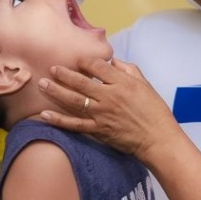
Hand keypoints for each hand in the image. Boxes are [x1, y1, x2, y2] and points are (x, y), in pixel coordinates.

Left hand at [35, 57, 182, 162]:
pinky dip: (59, 120)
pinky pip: (75, 125)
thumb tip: (113, 62)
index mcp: (122, 83)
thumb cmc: (155, 112)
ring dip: (56, 92)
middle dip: (63, 74)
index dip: (84, 61)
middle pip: (81, 82)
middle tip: (51, 68)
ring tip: (42, 84)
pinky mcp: (99, 131)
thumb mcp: (145, 85)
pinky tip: (45, 115)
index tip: (77, 60)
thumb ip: (129, 70)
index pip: (98, 67)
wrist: (158, 139)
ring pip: (74, 100)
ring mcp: (102, 114)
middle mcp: (110, 97)